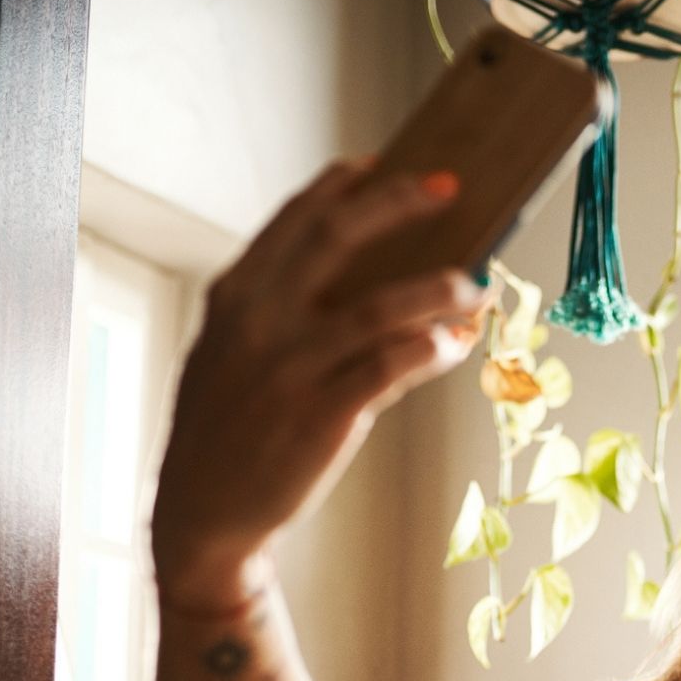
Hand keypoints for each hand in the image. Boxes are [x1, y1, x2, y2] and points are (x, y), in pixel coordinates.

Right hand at [150, 158, 494, 611]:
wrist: (203, 516)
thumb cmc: (224, 433)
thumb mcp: (226, 355)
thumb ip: (271, 311)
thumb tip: (348, 279)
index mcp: (236, 296)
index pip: (295, 218)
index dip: (342, 185)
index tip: (383, 164)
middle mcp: (261, 320)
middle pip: (339, 235)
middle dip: (400, 202)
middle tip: (449, 187)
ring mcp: (294, 366)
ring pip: (384, 305)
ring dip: (440, 289)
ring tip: (477, 286)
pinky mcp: (325, 413)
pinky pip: (396, 366)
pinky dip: (434, 350)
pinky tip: (456, 346)